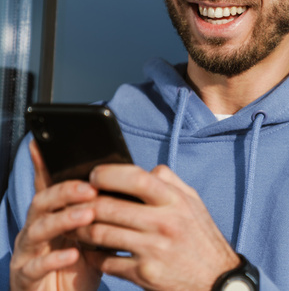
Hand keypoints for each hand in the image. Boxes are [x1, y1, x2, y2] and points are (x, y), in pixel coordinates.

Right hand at [10, 140, 101, 290]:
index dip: (44, 164)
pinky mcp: (26, 277)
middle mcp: (36, 228)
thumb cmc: (82, 264)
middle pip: (42, 202)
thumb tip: (129, 182)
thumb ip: (102, 209)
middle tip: (90, 188)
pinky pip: (35, 266)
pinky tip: (73, 254)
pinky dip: (54, 259)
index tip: (43, 144)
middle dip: (65, 192)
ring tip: (87, 215)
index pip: (49, 184)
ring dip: (63, 220)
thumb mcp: (94, 232)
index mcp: (52, 214)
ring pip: (38, 230)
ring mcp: (28, 252)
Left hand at [75, 164, 239, 290]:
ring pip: (101, 234)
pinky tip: (90, 251)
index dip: (109, 174)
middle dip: (84, 203)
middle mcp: (164, 223)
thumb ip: (171, 182)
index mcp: (175, 201)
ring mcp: (153, 249)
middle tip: (74, 203)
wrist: (215, 278)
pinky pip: (106, 262)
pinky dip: (93, 256)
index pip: (136, 178)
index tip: (94, 175)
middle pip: (109, 207)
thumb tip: (147, 169)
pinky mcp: (144, 274)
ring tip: (76, 226)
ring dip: (81, 230)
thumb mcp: (193, 203)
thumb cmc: (200, 236)